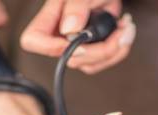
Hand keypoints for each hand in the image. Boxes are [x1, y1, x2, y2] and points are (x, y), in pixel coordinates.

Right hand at [20, 0, 135, 73]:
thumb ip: (76, 6)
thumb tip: (69, 29)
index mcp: (50, 17)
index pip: (32, 40)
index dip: (50, 47)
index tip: (75, 39)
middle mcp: (60, 34)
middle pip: (69, 59)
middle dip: (100, 48)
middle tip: (119, 29)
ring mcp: (75, 45)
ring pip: (88, 65)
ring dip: (114, 49)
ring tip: (125, 28)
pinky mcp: (90, 51)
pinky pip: (101, 63)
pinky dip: (119, 50)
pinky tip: (124, 32)